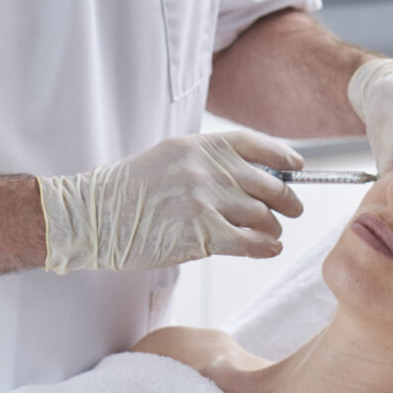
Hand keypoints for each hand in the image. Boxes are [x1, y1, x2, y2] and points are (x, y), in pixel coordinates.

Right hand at [38, 131, 304, 273]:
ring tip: (274, 233)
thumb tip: (247, 174)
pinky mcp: (202, 234)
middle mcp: (207, 168)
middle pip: (268, 182)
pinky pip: (250, 241)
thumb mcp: (170, 157)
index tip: (297, 165)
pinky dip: (265, 246)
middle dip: (287, 198)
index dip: (282, 155)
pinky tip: (268, 248)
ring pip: (262, 214)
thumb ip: (207, 161)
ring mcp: (206, 200)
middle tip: (294, 208)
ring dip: (273, 226)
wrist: (96, 215)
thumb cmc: (128, 189)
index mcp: (199, 145)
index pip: (255, 143)